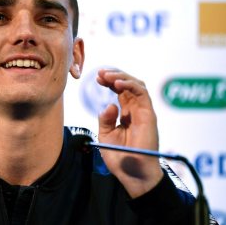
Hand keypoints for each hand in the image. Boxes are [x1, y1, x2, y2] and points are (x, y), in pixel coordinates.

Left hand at [96, 68, 162, 197]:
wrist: (132, 173)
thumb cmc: (120, 157)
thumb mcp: (106, 136)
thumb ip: (105, 120)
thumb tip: (109, 105)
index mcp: (125, 113)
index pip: (119, 91)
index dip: (109, 82)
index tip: (97, 78)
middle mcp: (135, 110)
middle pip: (127, 84)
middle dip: (113, 75)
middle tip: (100, 73)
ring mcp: (143, 111)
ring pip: (136, 85)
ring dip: (121, 76)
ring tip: (107, 76)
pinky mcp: (149, 115)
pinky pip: (142, 93)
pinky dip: (130, 85)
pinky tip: (117, 83)